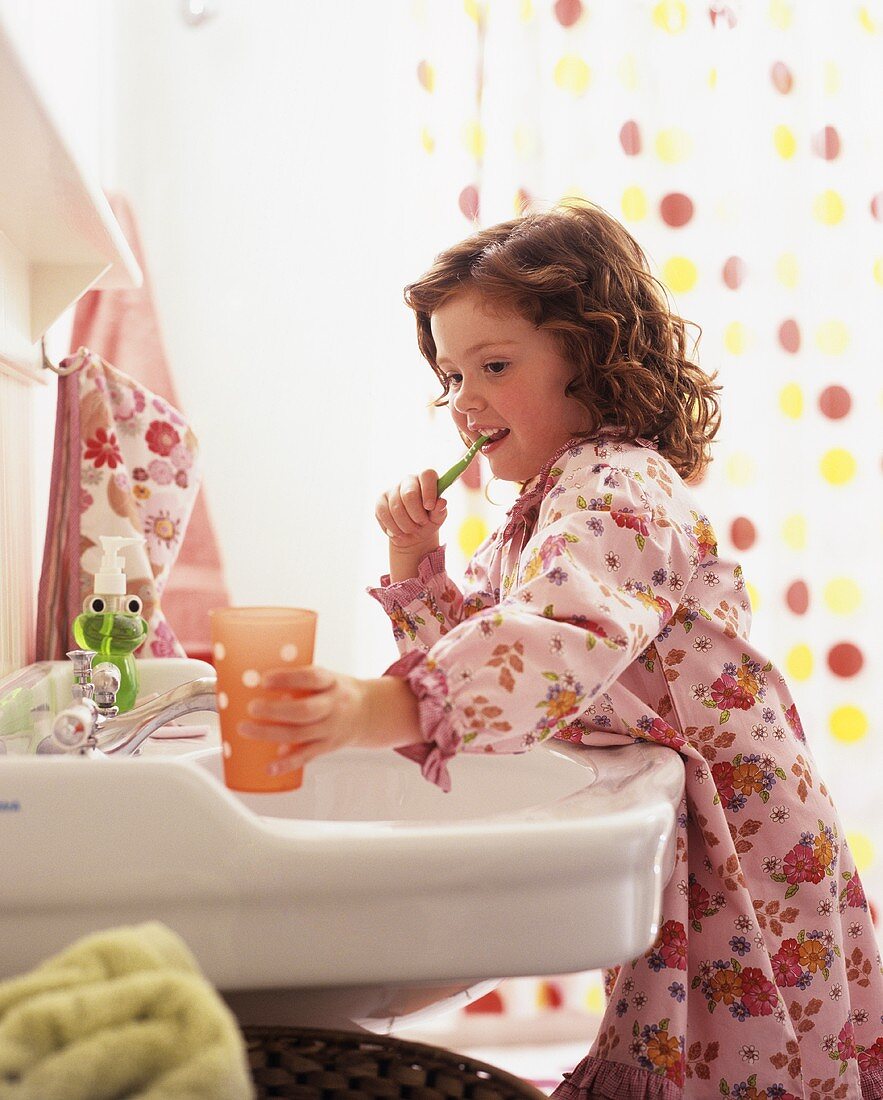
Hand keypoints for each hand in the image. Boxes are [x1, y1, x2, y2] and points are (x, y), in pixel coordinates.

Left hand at [237, 666, 419, 776]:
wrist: (369, 712)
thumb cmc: (336, 691)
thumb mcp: (324, 678)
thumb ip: (297, 681)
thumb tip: (256, 682)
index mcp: (331, 682)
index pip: (311, 678)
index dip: (287, 679)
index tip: (264, 680)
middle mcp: (333, 706)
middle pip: (304, 711)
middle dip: (275, 711)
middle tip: (252, 708)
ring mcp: (331, 728)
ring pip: (300, 734)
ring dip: (270, 734)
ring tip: (247, 730)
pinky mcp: (328, 746)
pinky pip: (306, 756)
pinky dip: (287, 763)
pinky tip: (270, 766)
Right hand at [375, 471, 446, 552]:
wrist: (412, 534)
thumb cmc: (428, 522)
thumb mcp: (437, 519)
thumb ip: (440, 511)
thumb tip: (442, 502)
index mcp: (426, 480)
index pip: (427, 475)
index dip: (429, 491)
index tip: (430, 507)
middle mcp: (409, 480)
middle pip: (409, 493)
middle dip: (416, 514)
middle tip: (422, 523)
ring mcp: (393, 489)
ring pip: (396, 507)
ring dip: (405, 524)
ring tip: (411, 530)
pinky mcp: (381, 500)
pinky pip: (384, 513)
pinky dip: (393, 527)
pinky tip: (399, 531)